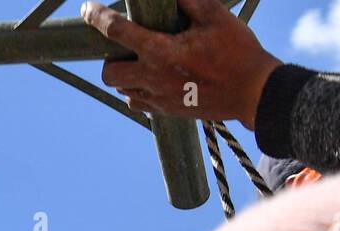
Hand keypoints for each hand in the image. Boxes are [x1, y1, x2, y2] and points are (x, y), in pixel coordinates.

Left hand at [81, 0, 281, 126]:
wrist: (252, 91)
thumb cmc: (237, 51)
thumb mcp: (215, 16)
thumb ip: (188, 1)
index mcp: (161, 51)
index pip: (117, 31)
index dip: (97, 16)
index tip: (87, 9)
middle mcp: (153, 77)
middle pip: (108, 72)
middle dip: (110, 57)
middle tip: (127, 46)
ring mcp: (157, 98)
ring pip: (121, 89)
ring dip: (125, 74)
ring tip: (144, 60)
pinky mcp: (165, 110)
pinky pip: (137, 102)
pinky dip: (138, 89)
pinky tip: (154, 77)